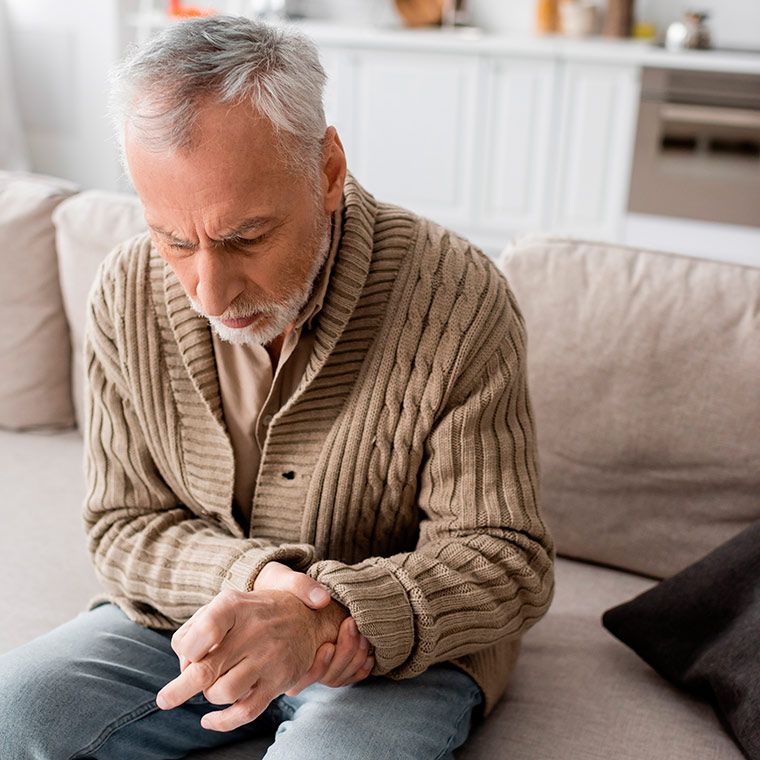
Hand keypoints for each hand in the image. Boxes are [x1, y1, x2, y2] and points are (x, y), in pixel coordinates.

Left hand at [156, 587, 342, 731]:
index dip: (186, 650)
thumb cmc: (254, 612)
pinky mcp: (278, 680)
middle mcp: (252, 631)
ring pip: (222, 693)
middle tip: (164, 700)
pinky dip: (222, 722)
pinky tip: (209, 720)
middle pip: (206, 670)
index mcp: (234, 606)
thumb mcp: (226, 604)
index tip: (189, 653)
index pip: (200, 633)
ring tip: (212, 686)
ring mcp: (268, 657)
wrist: (307, 616)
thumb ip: (197, 628)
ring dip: (209, 695)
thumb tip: (184, 666)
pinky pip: (246, 711)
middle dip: (179, 690)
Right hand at [253, 562, 374, 694]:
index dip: (319, 667)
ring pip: (339, 677)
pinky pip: (347, 675)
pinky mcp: (328, 660)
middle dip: (344, 654)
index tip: (329, 644)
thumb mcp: (285, 580)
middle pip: (326, 678)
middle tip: (352, 624)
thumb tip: (322, 600)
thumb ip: (301, 587)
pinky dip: (361, 668)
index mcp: (279, 655)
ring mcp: (313, 664)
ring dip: (355, 658)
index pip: (300, 679)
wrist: (283, 587)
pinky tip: (370, 655)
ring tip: (362, 633)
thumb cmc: (280, 585)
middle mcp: (296, 666)